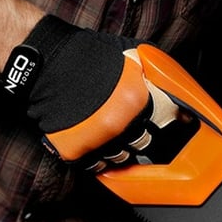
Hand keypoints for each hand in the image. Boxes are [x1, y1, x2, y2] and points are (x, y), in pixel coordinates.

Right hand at [1, 15, 173, 172]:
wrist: (44, 62)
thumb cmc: (86, 55)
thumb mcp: (130, 54)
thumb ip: (154, 75)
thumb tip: (176, 94)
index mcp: (138, 100)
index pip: (167, 123)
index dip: (166, 121)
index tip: (164, 123)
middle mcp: (121, 124)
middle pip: (144, 143)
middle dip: (140, 136)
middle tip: (131, 127)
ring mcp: (98, 140)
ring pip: (121, 157)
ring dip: (119, 148)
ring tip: (108, 132)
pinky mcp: (75, 151)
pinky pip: (96, 166)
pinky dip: (97, 160)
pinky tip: (94, 145)